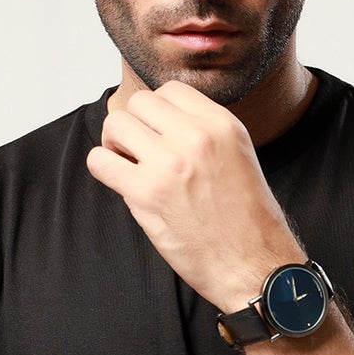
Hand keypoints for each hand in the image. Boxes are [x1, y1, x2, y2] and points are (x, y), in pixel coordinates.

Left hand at [85, 82, 300, 309]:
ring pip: (116, 125)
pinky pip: (100, 161)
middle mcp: (196, 137)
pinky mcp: (147, 193)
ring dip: (115, 143)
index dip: (158, 112)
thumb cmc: (247, 220)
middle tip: (139, 149)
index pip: (171, 90)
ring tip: (128, 164)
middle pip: (140, 102)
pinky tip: (120, 181)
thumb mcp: (239, 156)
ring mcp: (170, 163)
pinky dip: (103, 168)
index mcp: (222, 125)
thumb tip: (159, 121)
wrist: (253, 264)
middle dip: (135, 124)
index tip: (158, 132)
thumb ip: (204, 133)